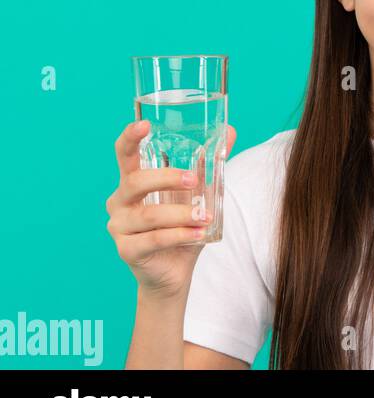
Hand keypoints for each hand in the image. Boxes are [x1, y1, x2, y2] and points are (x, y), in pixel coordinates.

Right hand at [105, 120, 236, 299]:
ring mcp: (119, 227)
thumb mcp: (198, 195)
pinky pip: (154, 239)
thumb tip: (229, 131)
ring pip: (149, 215)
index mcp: (132, 183)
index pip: (124, 155)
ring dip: (181, 214)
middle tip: (194, 180)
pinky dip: (180, 235)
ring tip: (206, 216)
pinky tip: (200, 233)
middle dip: (166, 178)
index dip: (130, 138)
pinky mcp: (127, 250)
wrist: (174, 272)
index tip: (143, 124)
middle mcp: (120, 202)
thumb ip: (210, 165)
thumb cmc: (182, 228)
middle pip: (135, 182)